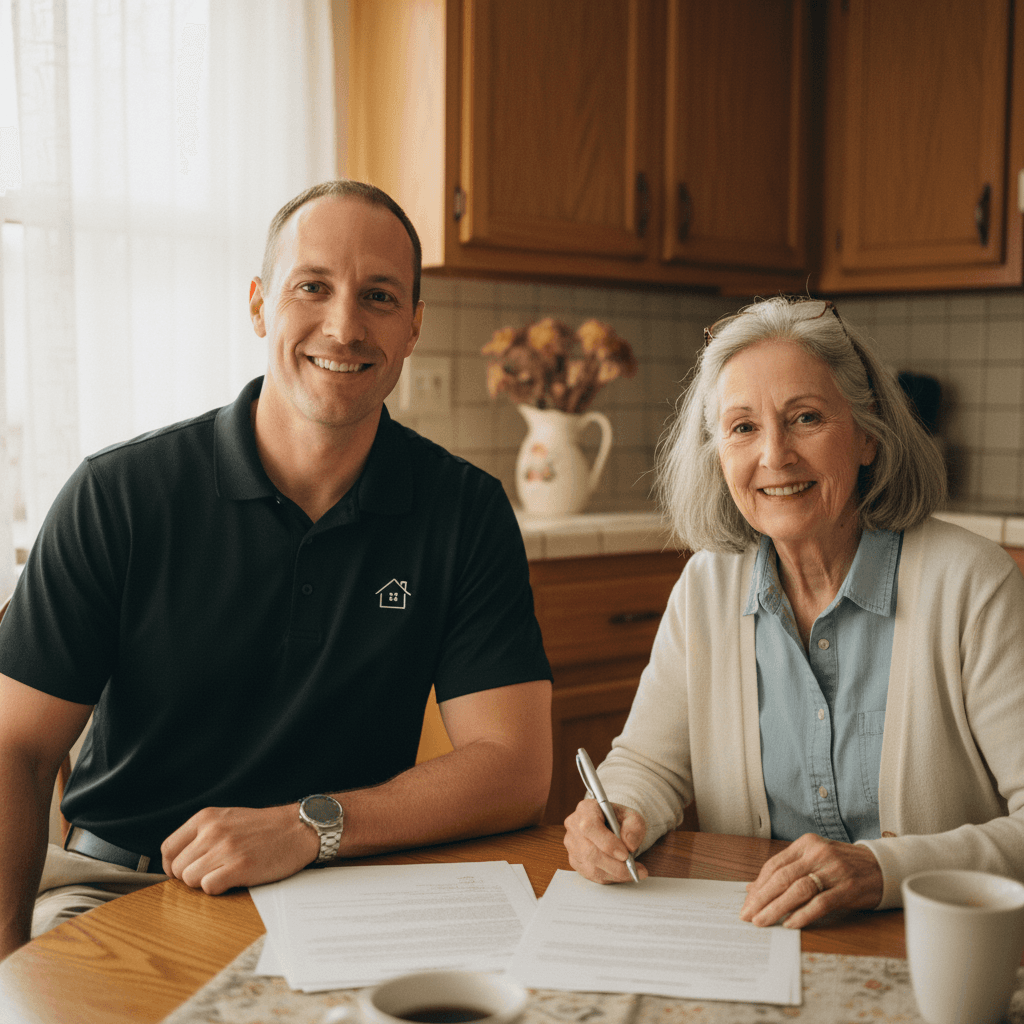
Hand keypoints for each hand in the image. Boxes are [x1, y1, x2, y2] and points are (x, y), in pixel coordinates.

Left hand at [161, 804, 319, 893]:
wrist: (299, 828)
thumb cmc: (266, 827)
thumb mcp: (228, 818)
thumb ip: (202, 834)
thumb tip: (177, 861)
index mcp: (206, 818)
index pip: (168, 848)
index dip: (173, 866)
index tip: (184, 871)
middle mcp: (212, 831)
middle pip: (178, 868)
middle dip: (191, 876)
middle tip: (213, 873)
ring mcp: (225, 849)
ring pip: (190, 880)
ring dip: (206, 883)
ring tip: (226, 874)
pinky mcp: (239, 867)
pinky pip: (209, 888)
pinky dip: (218, 889)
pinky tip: (234, 879)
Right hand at [563, 798, 647, 883]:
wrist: (612, 825)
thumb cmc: (620, 820)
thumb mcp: (632, 816)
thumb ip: (634, 827)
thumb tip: (629, 844)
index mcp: (586, 809)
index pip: (590, 826)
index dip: (607, 843)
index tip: (625, 854)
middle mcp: (574, 826)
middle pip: (590, 852)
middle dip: (615, 865)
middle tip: (635, 869)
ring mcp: (572, 845)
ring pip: (592, 867)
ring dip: (615, 873)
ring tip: (634, 871)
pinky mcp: (574, 861)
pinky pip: (592, 875)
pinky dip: (610, 877)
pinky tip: (622, 872)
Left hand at [740, 832, 882, 927]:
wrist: (882, 867)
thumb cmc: (842, 864)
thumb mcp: (813, 860)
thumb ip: (785, 871)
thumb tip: (752, 888)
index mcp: (806, 844)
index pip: (774, 865)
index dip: (758, 885)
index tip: (746, 902)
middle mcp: (817, 853)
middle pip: (782, 877)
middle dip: (761, 898)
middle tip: (748, 916)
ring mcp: (833, 870)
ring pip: (797, 889)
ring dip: (776, 908)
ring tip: (763, 921)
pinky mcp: (847, 887)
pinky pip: (820, 902)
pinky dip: (803, 914)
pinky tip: (790, 924)